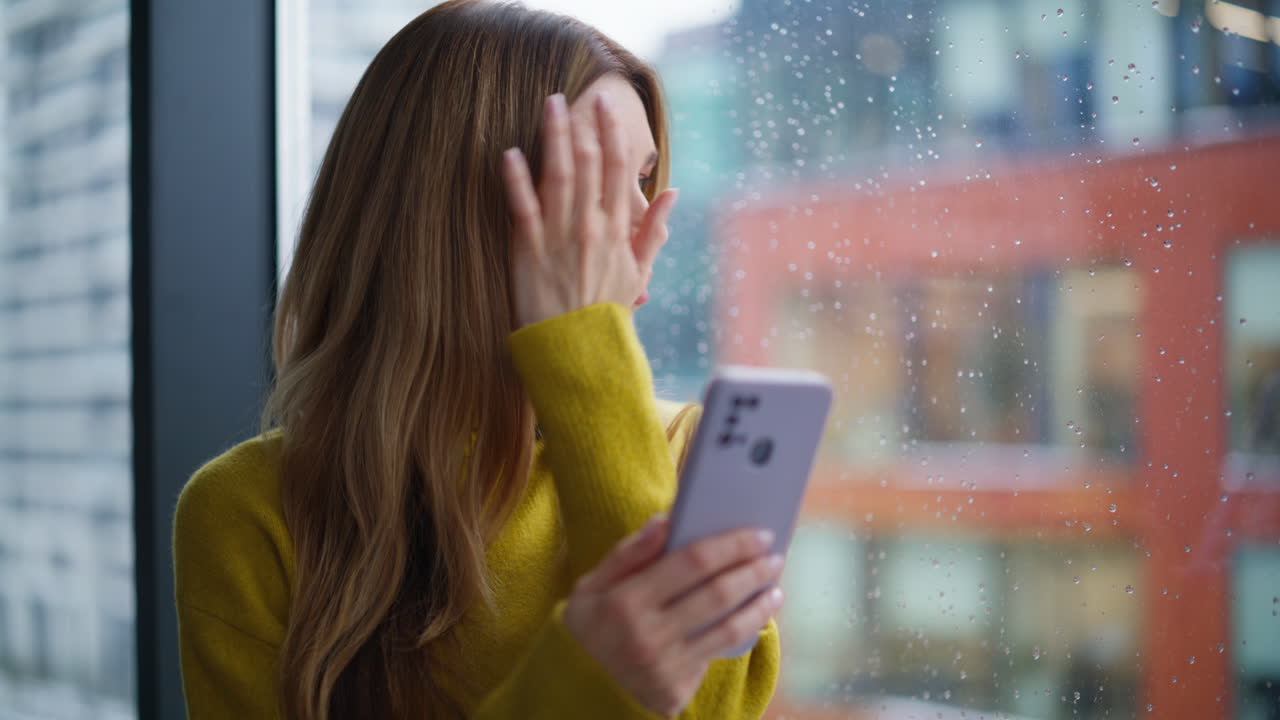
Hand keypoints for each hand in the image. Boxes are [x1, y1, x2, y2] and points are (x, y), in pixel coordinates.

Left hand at [502, 92, 678, 327]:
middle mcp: (590, 227)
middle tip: (574, 95)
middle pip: (586, 165)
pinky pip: (522, 208)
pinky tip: (509, 153)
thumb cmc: (607, 311)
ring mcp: (559, 237)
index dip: (611, 135)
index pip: (616, 171)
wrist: (579, 349)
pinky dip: (516, 180)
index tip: (606, 109)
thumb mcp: (638, 270)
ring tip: (548, 107)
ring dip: (552, 138)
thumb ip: (654, 229)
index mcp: (616, 229)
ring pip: (557, 177)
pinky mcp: (528, 251)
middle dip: (581, 126)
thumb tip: (674, 192)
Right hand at [563, 515, 784, 716]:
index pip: (692, 562)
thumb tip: (666, 520)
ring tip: (774, 589)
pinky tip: (753, 617)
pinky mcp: (676, 690)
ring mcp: (664, 667)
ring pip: (727, 629)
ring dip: (759, 605)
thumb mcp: (591, 585)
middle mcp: (647, 636)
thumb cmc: (589, 625)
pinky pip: (716, 653)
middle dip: (753, 571)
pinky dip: (741, 633)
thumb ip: (629, 553)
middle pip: (718, 594)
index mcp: (624, 602)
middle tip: (774, 556)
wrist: (575, 686)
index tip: (758, 534)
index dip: (731, 545)